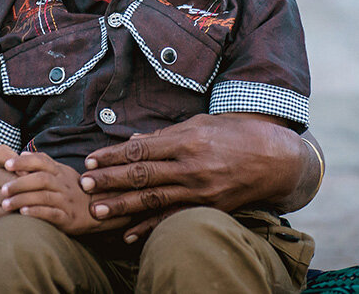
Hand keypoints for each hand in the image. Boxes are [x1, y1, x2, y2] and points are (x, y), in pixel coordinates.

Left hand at [0, 151, 129, 234]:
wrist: (96, 210)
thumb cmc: (72, 190)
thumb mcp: (61, 173)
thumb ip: (43, 163)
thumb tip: (23, 153)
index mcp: (59, 171)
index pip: (42, 161)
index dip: (24, 161)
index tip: (7, 165)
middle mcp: (63, 184)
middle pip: (40, 179)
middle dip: (19, 184)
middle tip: (3, 190)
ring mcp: (66, 201)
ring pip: (43, 197)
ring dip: (22, 200)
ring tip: (6, 204)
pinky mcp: (68, 218)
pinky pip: (51, 214)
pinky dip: (36, 213)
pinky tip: (23, 213)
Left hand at [80, 113, 304, 242]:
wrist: (274, 158)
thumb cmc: (233, 135)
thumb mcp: (199, 124)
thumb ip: (164, 135)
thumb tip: (133, 141)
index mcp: (186, 139)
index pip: (141, 149)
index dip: (113, 155)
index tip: (91, 161)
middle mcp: (191, 165)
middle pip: (142, 174)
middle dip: (110, 180)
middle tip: (84, 185)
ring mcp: (200, 189)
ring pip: (153, 199)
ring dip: (122, 206)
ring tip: (96, 211)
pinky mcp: (209, 207)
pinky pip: (173, 218)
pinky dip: (149, 227)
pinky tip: (128, 234)